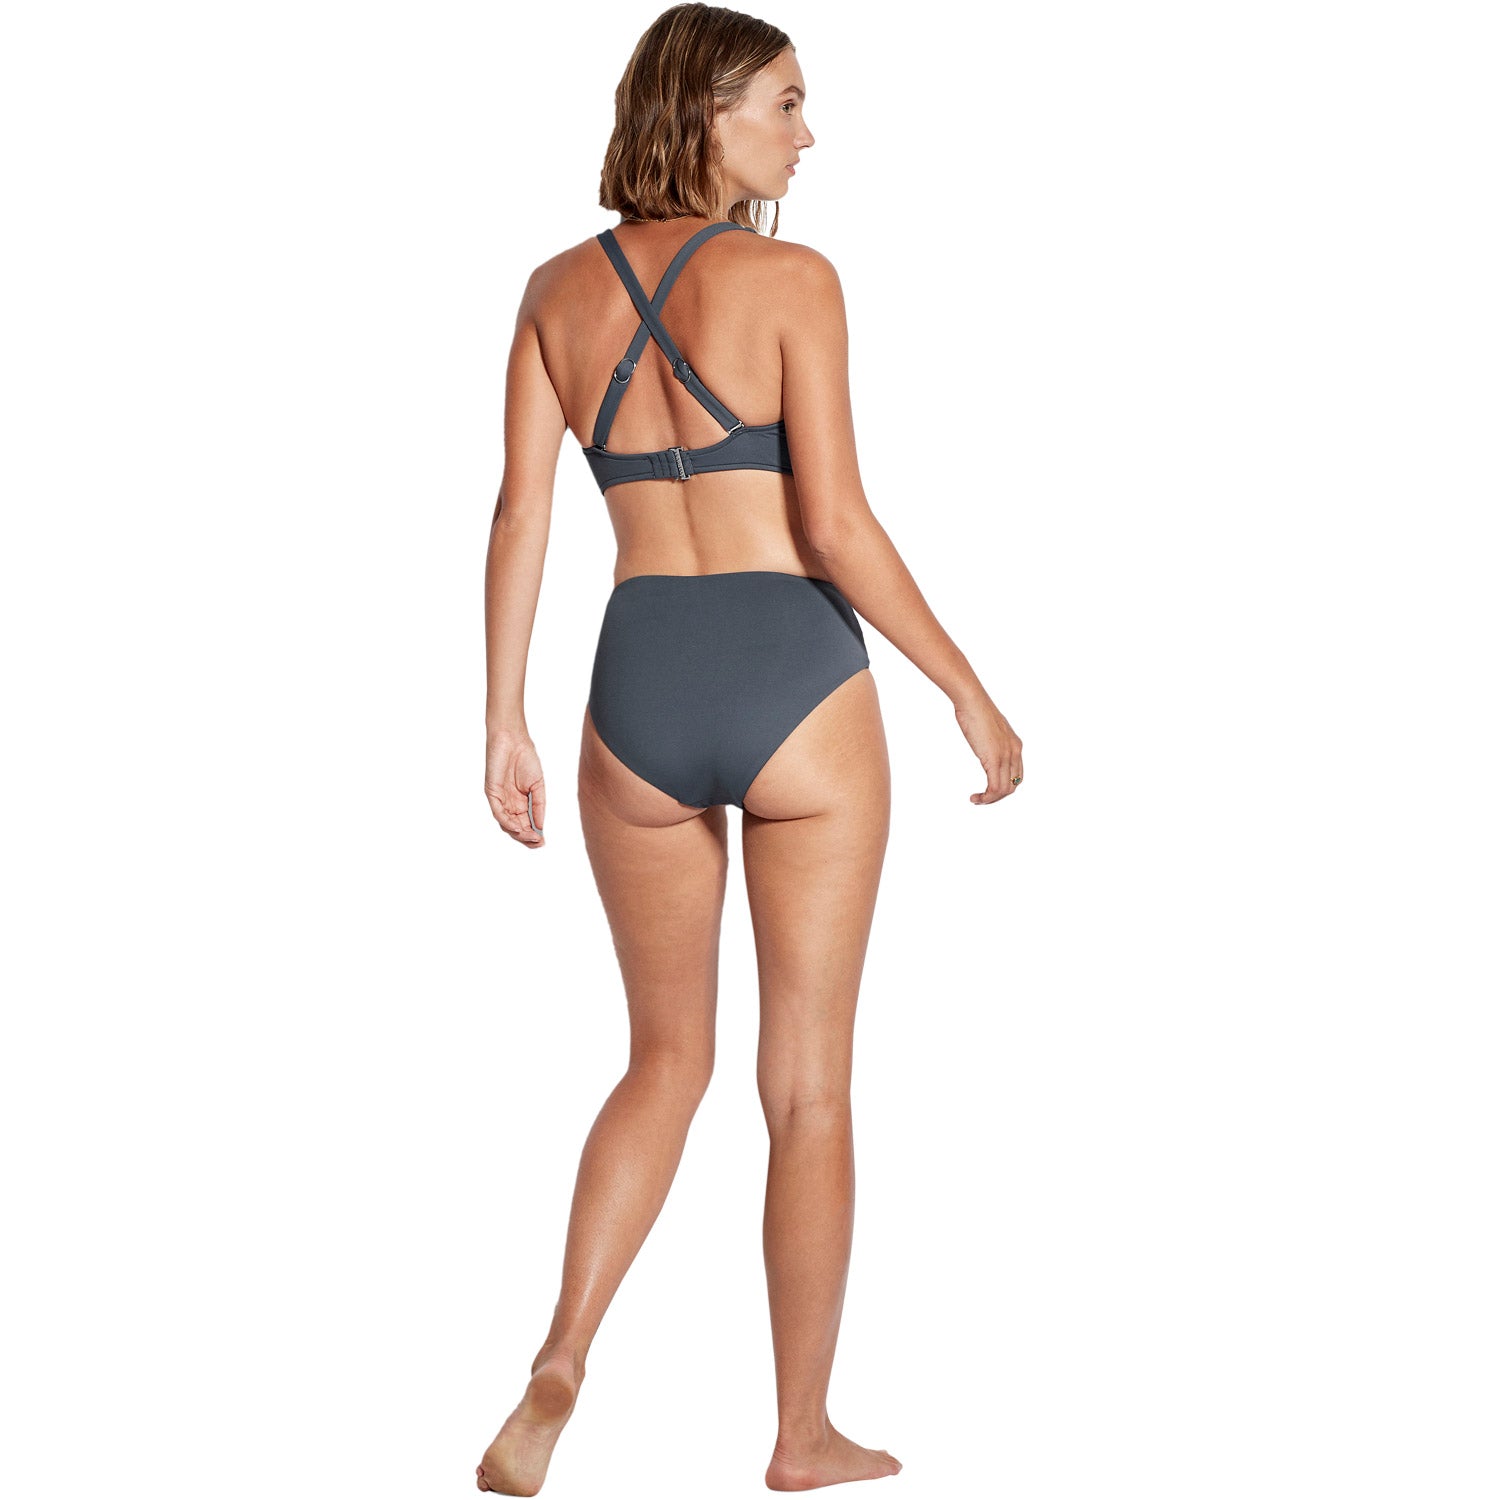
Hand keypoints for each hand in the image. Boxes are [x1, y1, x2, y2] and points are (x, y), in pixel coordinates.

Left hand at [486, 729, 545, 846]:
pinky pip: (498, 812)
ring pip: (506, 824)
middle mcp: (509, 803)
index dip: (533, 835)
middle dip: (527, 838)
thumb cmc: (526, 758)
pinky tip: (518, 828)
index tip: (543, 842)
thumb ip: (539, 806)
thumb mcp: (538, 786)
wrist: (514, 740)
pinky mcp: (491, 793)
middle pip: (516, 828)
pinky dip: (507, 822)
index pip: (525, 824)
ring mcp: (499, 799)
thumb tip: (541, 826)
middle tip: (538, 843)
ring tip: (531, 838)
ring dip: (518, 833)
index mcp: (520, 802)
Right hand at [954, 695, 1023, 804]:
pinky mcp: (994, 759)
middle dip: (998, 796)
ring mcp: (1006, 756)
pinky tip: (975, 797)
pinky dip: (986, 797)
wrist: (972, 701)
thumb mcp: (989, 729)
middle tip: (982, 799)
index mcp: (1015, 745)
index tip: (989, 790)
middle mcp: (1015, 751)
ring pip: (1004, 790)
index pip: (1017, 775)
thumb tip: (984, 743)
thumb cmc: (975, 710)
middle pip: (1013, 785)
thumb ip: (992, 740)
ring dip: (990, 800)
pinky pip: (995, 787)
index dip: (1004, 786)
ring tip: (977, 800)